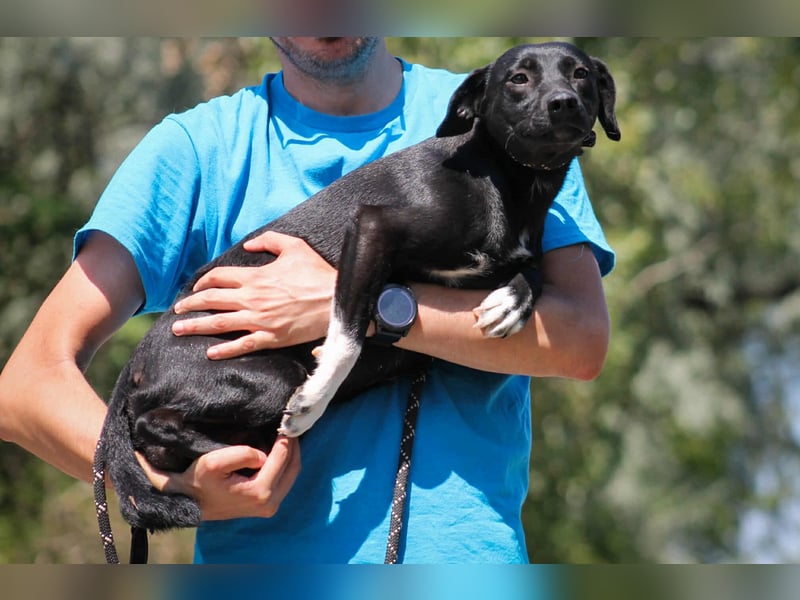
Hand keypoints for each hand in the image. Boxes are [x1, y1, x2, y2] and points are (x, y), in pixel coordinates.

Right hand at [136, 436, 300, 520]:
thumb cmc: (198, 481)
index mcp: (260, 492)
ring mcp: (269, 507)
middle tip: (290, 424)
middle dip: (293, 444)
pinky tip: (278, 449)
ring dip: (290, 453)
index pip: (283, 457)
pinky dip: (284, 463)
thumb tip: (264, 454)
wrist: (187, 502)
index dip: (286, 437)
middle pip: (293, 466)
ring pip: (291, 473)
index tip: (286, 420)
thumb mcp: (214, 462)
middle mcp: (270, 504)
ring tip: (284, 434)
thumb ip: (242, 454)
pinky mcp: (266, 506)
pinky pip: (284, 480)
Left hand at [171, 232, 335, 358]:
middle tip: (178, 310)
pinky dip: (225, 350)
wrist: (337, 299)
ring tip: (180, 329)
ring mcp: (260, 320)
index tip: (196, 288)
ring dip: (196, 326)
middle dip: (190, 304)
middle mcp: (252, 299)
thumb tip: (249, 244)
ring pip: (220, 323)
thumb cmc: (317, 273)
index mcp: (256, 277)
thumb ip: (269, 241)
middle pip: (212, 300)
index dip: (203, 282)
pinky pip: (243, 345)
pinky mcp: (272, 338)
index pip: (218, 278)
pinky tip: (211, 353)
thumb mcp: (294, 247)